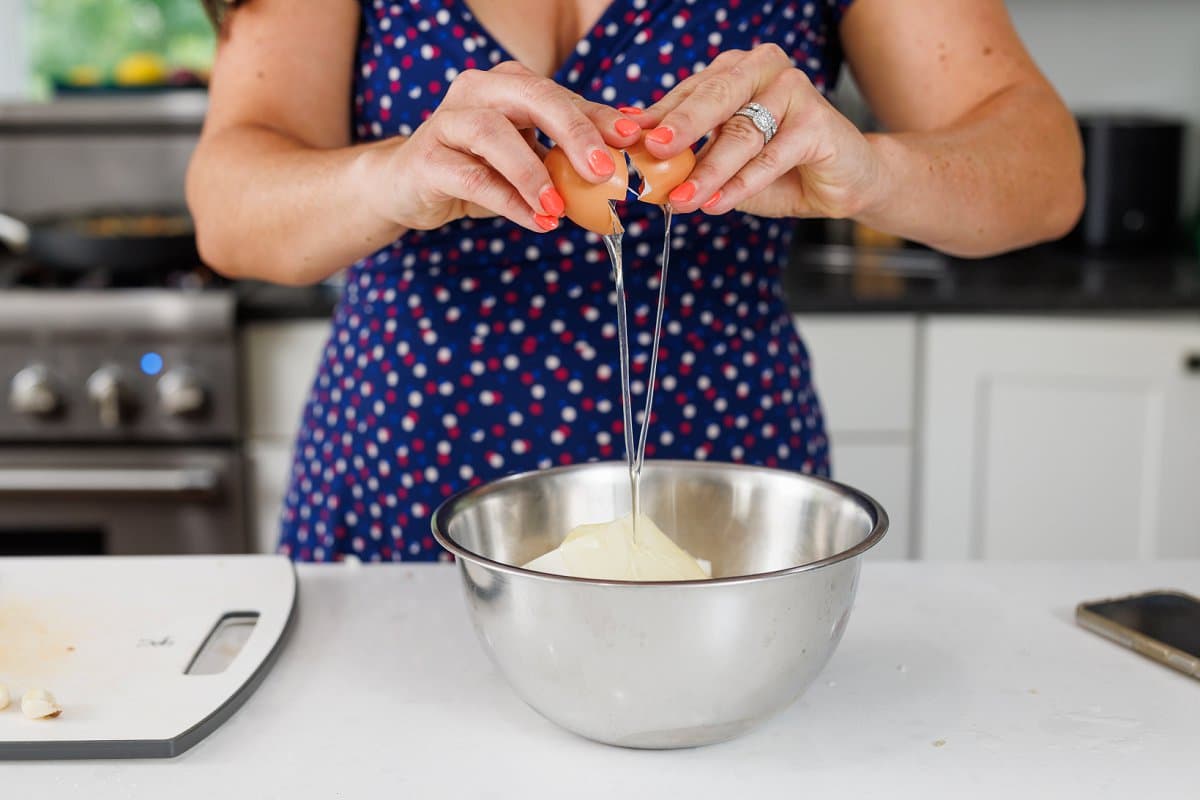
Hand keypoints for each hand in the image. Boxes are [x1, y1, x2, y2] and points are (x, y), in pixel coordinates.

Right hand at [371, 62, 642, 232]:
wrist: (406, 187)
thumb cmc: (476, 168)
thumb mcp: (527, 158)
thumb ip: (566, 154)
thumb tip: (627, 156)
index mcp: (507, 84)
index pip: (560, 94)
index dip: (598, 116)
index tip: (633, 139)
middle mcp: (476, 90)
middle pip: (530, 96)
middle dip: (572, 131)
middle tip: (601, 170)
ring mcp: (446, 122)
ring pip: (493, 133)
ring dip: (532, 172)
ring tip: (560, 208)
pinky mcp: (425, 159)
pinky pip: (471, 178)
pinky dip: (508, 202)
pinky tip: (536, 222)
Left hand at [635, 44, 886, 219]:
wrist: (842, 182)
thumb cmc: (779, 168)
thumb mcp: (724, 161)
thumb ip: (689, 154)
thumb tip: (636, 155)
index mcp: (735, 71)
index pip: (689, 92)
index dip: (657, 118)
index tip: (626, 141)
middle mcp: (763, 70)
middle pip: (714, 97)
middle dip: (680, 126)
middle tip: (653, 150)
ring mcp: (793, 91)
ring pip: (740, 134)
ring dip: (707, 172)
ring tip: (681, 200)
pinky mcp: (817, 122)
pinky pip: (770, 157)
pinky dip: (741, 184)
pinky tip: (718, 203)